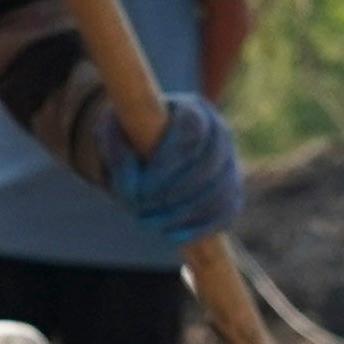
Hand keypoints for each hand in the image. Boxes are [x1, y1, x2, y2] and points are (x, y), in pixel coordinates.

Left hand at [98, 90, 242, 249]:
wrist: (144, 150)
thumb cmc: (127, 138)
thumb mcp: (112, 137)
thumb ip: (118, 156)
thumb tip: (133, 190)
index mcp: (191, 109)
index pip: (192, 131)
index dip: (169, 162)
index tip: (141, 188)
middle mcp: (218, 131)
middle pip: (208, 165)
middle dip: (172, 195)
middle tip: (139, 212)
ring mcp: (229, 162)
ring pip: (220, 192)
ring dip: (183, 215)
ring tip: (149, 223)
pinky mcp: (231, 190)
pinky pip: (226, 212)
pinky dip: (201, 228)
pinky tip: (172, 234)